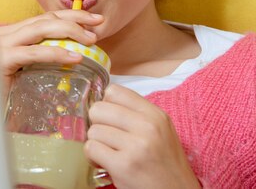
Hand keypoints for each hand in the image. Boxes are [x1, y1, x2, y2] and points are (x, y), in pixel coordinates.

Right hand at [0, 9, 103, 95]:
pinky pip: (34, 53)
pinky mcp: (2, 60)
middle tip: (97, 24)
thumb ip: (37, 61)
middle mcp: (5, 34)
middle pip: (45, 18)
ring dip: (70, 30)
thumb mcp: (22, 72)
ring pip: (41, 28)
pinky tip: (74, 57)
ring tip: (90, 40)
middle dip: (75, 18)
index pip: (44, 17)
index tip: (92, 20)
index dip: (70, 15)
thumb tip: (70, 59)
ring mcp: (2, 45)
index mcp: (10, 34)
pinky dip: (57, 53)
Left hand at [85, 84, 199, 188]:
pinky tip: (103, 162)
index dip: (105, 104)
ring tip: (107, 152)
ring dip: (95, 143)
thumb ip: (136, 114)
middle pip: (98, 109)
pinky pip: (91, 149)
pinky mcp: (123, 165)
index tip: (109, 118)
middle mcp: (147, 126)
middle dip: (97, 124)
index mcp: (155, 114)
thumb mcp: (160, 130)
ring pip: (93, 130)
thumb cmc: (164, 163)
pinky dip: (92, 157)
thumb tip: (102, 102)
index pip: (114, 91)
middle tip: (106, 137)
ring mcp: (136, 146)